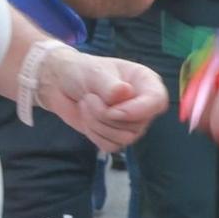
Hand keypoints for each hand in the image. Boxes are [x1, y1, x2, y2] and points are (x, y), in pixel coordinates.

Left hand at [38, 50, 167, 150]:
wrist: (61, 84)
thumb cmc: (82, 71)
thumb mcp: (94, 72)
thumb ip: (109, 85)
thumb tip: (124, 93)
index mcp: (145, 83)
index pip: (157, 101)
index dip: (138, 110)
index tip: (113, 111)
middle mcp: (143, 104)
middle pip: (136, 125)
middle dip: (105, 115)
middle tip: (88, 97)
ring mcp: (131, 123)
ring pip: (124, 139)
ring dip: (97, 124)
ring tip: (86, 104)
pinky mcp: (116, 136)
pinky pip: (111, 146)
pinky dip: (94, 134)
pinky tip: (87, 118)